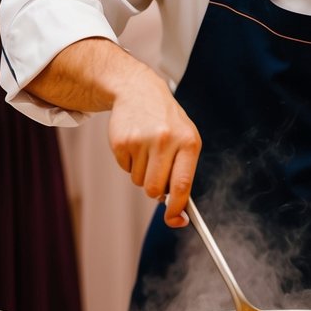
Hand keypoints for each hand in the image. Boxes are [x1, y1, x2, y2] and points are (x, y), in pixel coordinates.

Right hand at [106, 66, 201, 226]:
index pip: (182, 185)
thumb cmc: (167, 121)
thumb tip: (177, 212)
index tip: (176, 220)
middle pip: (155, 190)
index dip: (177, 208)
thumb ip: (183, 173)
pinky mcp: (122, 142)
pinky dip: (129, 162)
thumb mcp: (185, 139)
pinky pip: (125, 169)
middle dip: (155, 189)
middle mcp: (166, 141)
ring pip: (139, 182)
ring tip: (147, 149)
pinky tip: (135, 143)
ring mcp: (142, 141)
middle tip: (156, 170)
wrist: (139, 90)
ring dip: (142, 173)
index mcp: (188, 142)